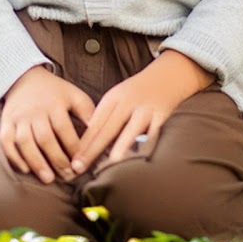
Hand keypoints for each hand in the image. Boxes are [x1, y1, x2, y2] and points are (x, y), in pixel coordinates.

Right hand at [0, 65, 95, 182]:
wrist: (25, 79)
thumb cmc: (55, 92)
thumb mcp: (74, 95)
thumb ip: (87, 113)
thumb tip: (102, 134)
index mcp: (55, 103)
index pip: (64, 128)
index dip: (73, 147)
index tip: (82, 163)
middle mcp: (35, 110)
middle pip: (45, 138)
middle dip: (57, 160)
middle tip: (68, 177)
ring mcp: (19, 118)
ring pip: (25, 143)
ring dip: (37, 162)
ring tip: (49, 179)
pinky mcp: (6, 124)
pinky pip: (7, 143)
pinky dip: (15, 158)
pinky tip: (26, 170)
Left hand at [70, 51, 212, 172]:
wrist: (169, 75)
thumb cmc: (138, 91)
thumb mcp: (118, 97)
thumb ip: (105, 118)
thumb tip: (88, 147)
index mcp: (114, 97)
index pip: (95, 122)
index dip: (84, 142)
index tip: (73, 160)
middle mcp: (128, 102)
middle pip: (108, 128)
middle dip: (93, 149)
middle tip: (79, 167)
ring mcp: (145, 108)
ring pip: (131, 129)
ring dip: (120, 146)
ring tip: (110, 162)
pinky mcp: (162, 115)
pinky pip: (154, 132)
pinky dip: (147, 144)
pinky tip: (141, 157)